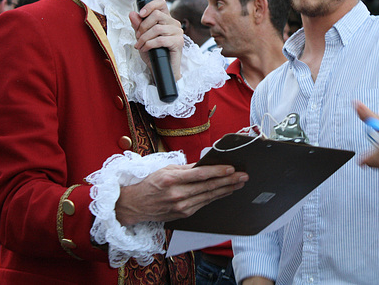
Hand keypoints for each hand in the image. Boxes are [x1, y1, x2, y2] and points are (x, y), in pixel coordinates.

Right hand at [115, 164, 248, 225]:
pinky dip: (216, 197)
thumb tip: (205, 164)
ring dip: (226, 190)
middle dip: (228, 181)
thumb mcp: (165, 170)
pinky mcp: (184, 214)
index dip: (217, 172)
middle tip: (243, 176)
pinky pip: (204, 204)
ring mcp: (181, 206)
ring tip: (239, 183)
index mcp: (172, 179)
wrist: (135, 205)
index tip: (231, 168)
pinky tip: (225, 192)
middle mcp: (177, 194)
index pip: (200, 175)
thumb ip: (186, 168)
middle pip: (208, 187)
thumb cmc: (150, 184)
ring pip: (209, 197)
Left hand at [129, 0, 183, 79]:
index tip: (141, 14)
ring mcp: (177, 32)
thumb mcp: (142, 37)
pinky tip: (145, 49)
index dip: (150, 5)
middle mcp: (173, 23)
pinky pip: (160, 39)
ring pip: (157, 28)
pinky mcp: (178, 42)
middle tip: (137, 36)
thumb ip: (138, 25)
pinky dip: (149, 44)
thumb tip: (132, 14)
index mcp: (166, 19)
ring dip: (144, 38)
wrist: (160, 69)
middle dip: (143, 26)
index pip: (161, 3)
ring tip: (139, 45)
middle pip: (157, 15)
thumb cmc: (153, 53)